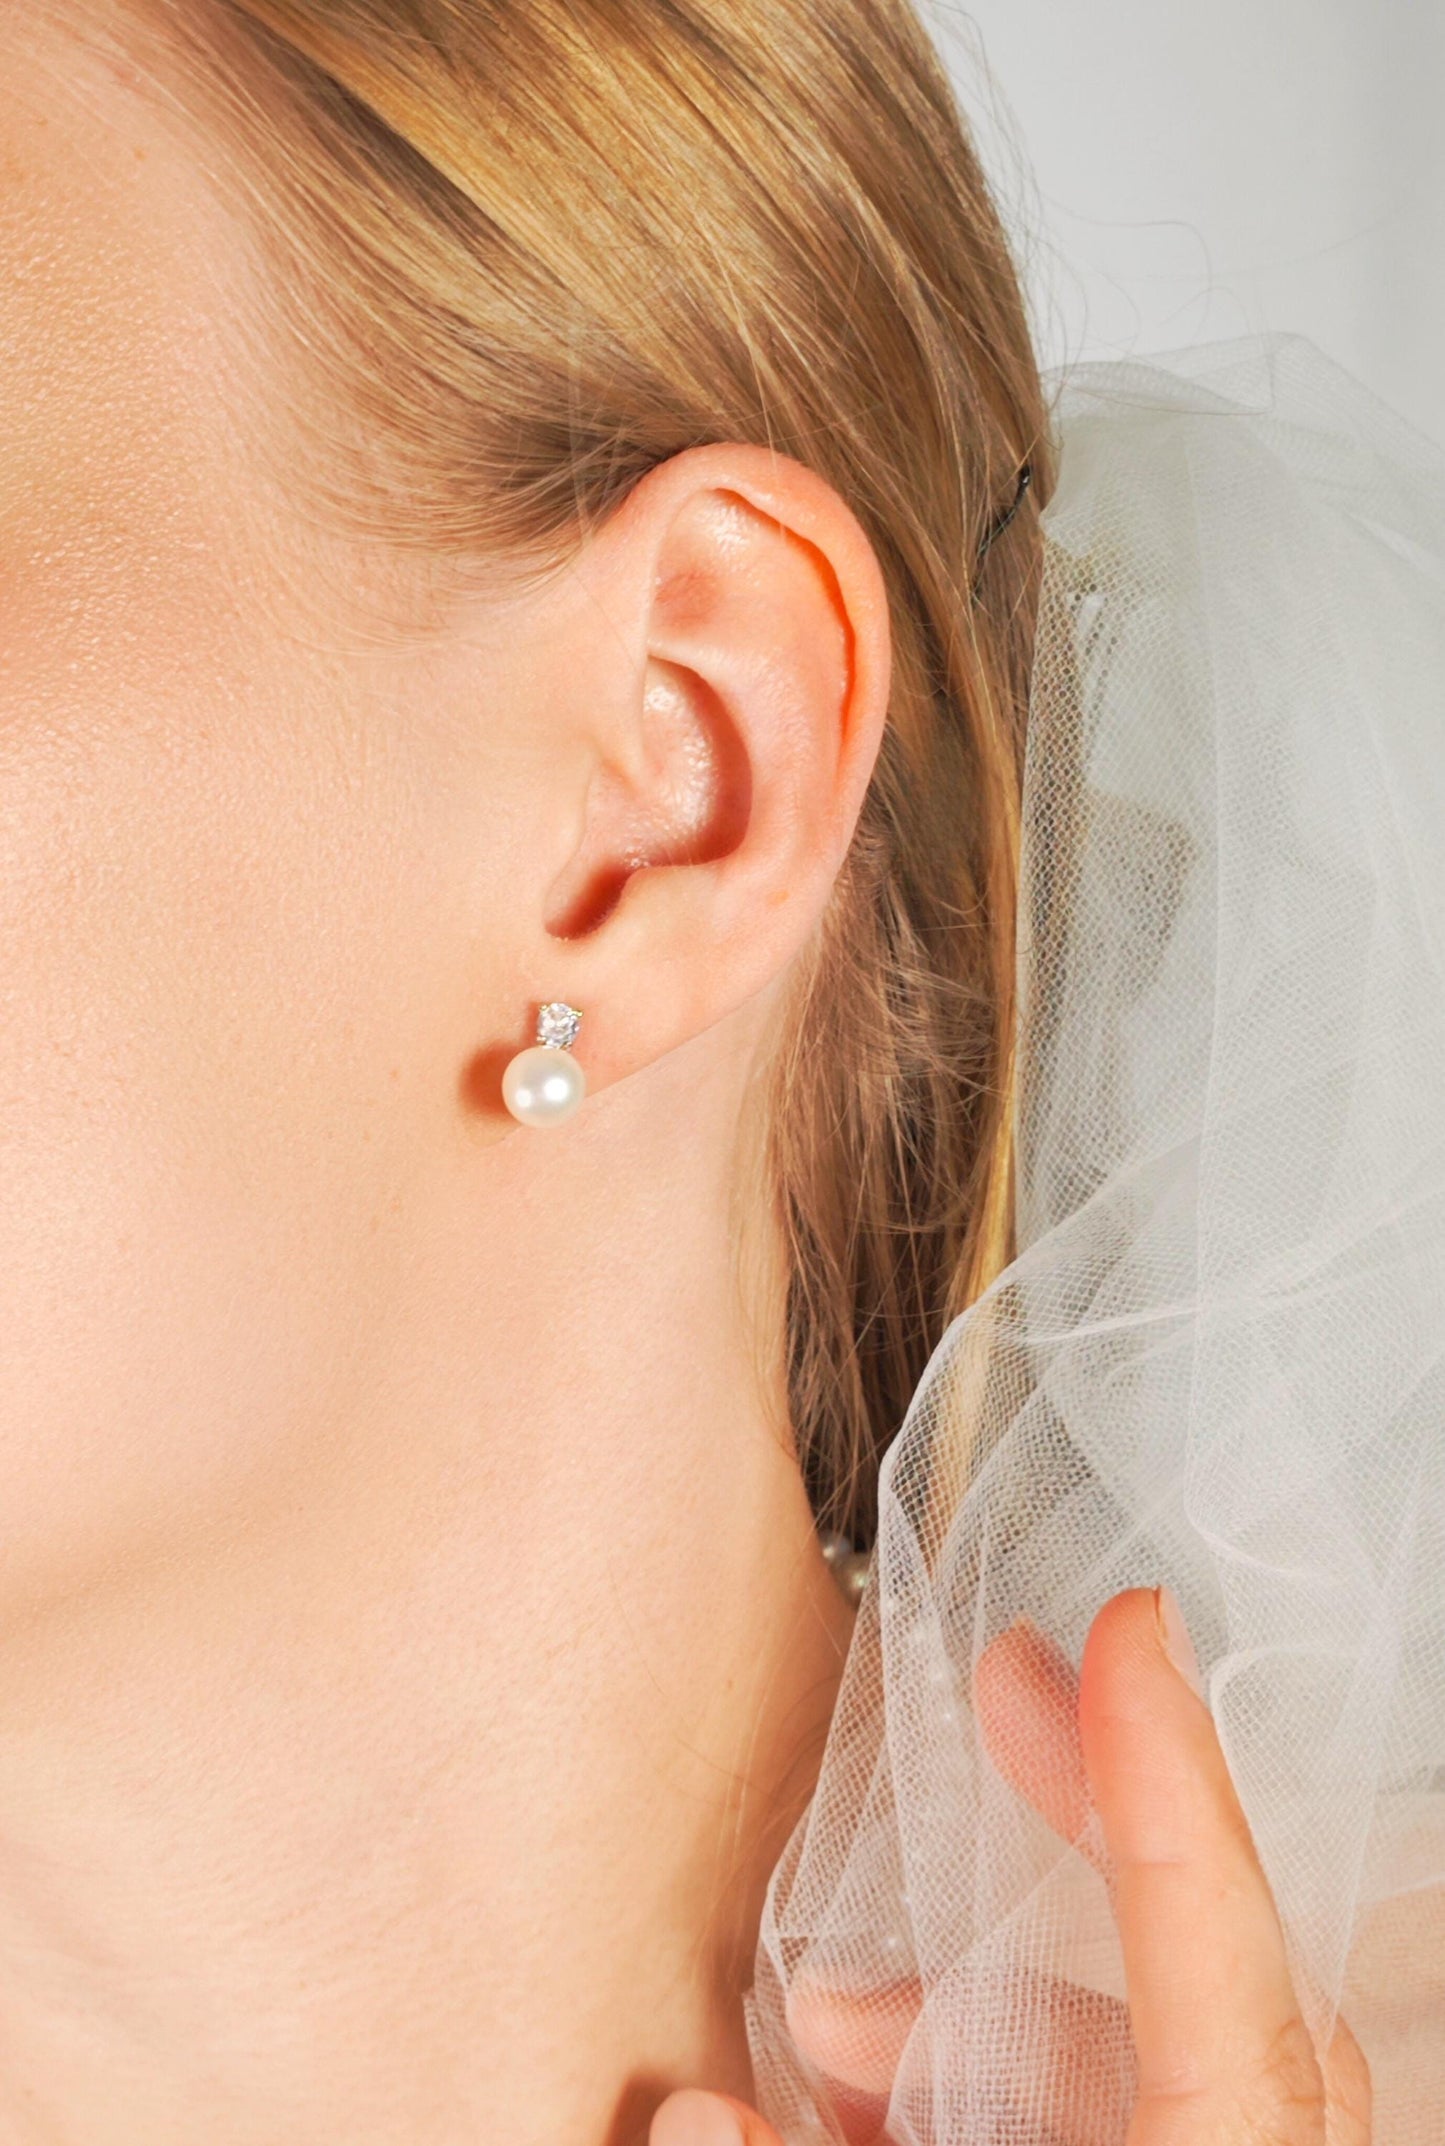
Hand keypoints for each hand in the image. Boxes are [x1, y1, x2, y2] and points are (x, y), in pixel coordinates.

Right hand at [648, 1586, 1370, 2145]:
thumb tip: (689, 2111)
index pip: (1226, 1994)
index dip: (1173, 1797)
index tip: (1130, 1630)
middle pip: (1218, 1982)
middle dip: (1084, 1829)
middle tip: (1005, 1684)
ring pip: (1166, 2056)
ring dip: (990, 2008)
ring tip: (824, 2017)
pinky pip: (1139, 2112)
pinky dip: (1002, 2087)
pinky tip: (861, 2098)